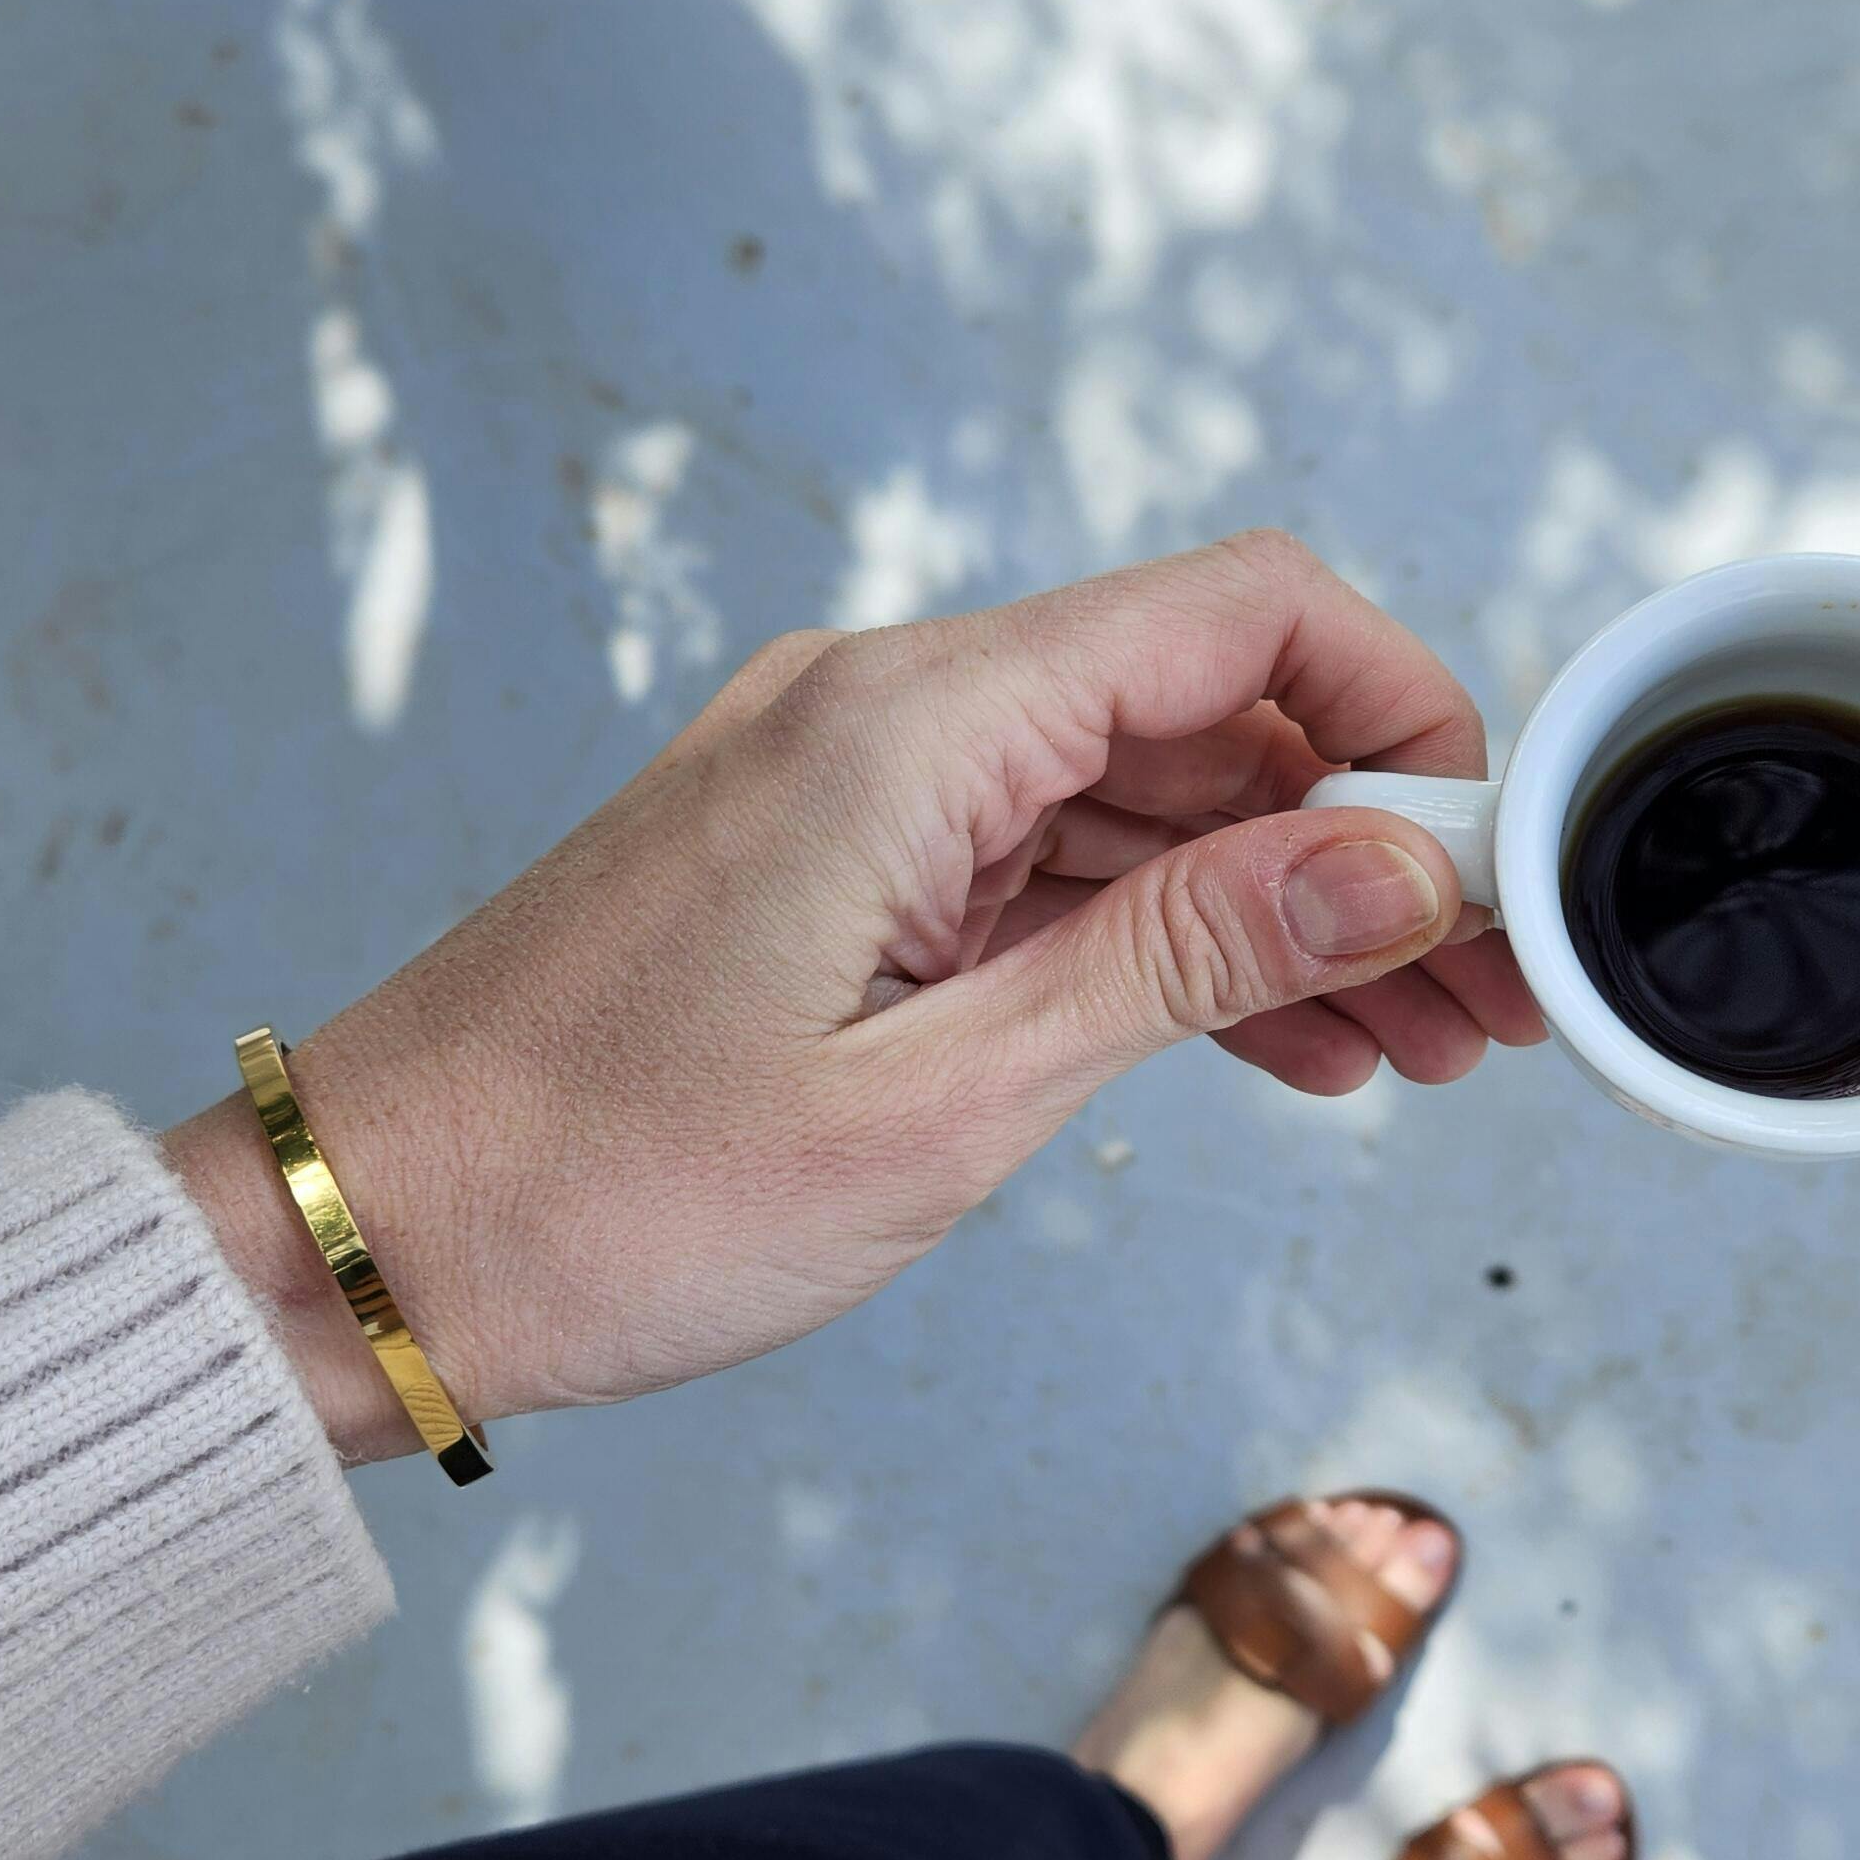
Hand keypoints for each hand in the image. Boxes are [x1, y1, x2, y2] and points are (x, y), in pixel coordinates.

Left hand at [166, 533, 1544, 1460]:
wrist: (363, 1242)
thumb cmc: (604, 1190)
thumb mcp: (941, 1100)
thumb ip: (1183, 961)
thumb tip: (1392, 863)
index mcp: (908, 725)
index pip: (1236, 617)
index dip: (1404, 707)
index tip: (1496, 848)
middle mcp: (883, 710)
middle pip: (1204, 710)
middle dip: (1368, 839)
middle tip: (1489, 998)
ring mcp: (848, 782)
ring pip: (1135, 796)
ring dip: (1279, 908)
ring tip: (1410, 1048)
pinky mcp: (825, 860)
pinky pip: (1042, 861)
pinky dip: (1161, 939)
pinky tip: (1274, 1044)